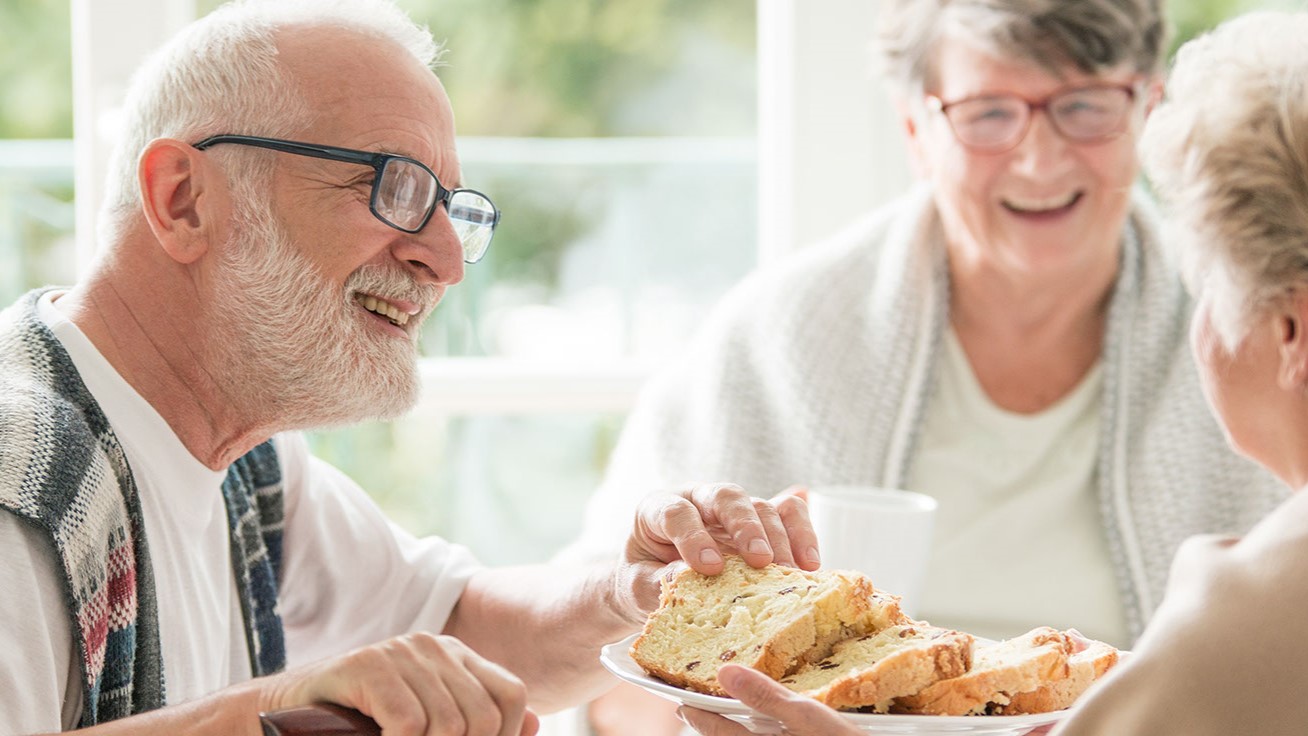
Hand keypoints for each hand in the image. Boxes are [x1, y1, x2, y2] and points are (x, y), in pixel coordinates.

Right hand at [261, 632, 538, 735]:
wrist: (282, 718)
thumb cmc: (359, 728)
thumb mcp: (426, 725)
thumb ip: (476, 723)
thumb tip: (532, 726)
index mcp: (455, 657)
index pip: (512, 695)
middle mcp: (433, 646)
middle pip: (483, 716)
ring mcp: (399, 652)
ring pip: (447, 724)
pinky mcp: (366, 665)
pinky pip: (409, 723)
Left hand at [620, 483, 818, 614]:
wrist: (657, 581)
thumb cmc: (643, 580)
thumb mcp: (636, 586)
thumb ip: (655, 583)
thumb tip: (688, 577)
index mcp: (657, 509)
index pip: (676, 513)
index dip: (693, 537)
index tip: (709, 567)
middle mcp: (697, 499)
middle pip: (724, 496)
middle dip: (745, 526)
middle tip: (760, 560)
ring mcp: (731, 509)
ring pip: (760, 505)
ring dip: (779, 538)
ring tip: (790, 573)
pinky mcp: (760, 521)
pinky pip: (788, 512)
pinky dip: (803, 533)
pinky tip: (810, 564)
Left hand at [678, 664, 858, 735]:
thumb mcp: (808, 717)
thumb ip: (766, 696)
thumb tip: (725, 672)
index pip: (716, 730)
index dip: (697, 714)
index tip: (680, 703)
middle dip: (715, 727)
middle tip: (697, 712)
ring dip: (739, 732)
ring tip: (733, 718)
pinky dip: (765, 732)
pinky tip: (777, 726)